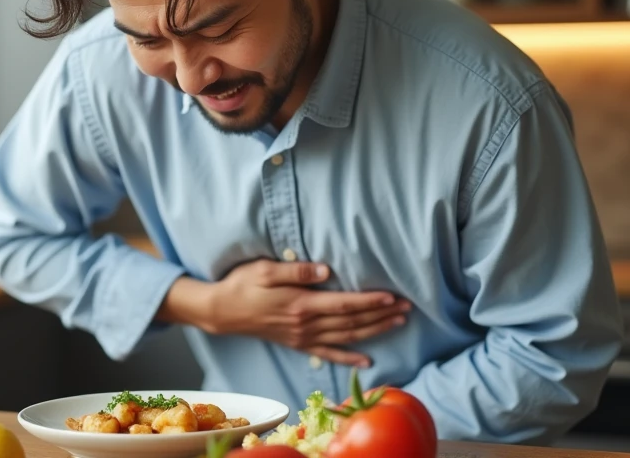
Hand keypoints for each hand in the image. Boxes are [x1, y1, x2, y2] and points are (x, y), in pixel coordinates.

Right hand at [207, 260, 409, 366]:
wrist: (222, 311)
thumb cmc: (242, 285)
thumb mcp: (265, 270)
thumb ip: (297, 270)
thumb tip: (327, 270)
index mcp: (301, 304)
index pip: (344, 304)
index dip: (370, 302)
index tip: (392, 297)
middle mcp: (305, 325)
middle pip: (351, 322)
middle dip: (381, 315)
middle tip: (407, 308)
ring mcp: (302, 337)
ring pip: (346, 337)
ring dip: (374, 331)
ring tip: (397, 323)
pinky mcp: (297, 344)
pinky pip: (328, 354)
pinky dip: (349, 359)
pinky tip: (367, 360)